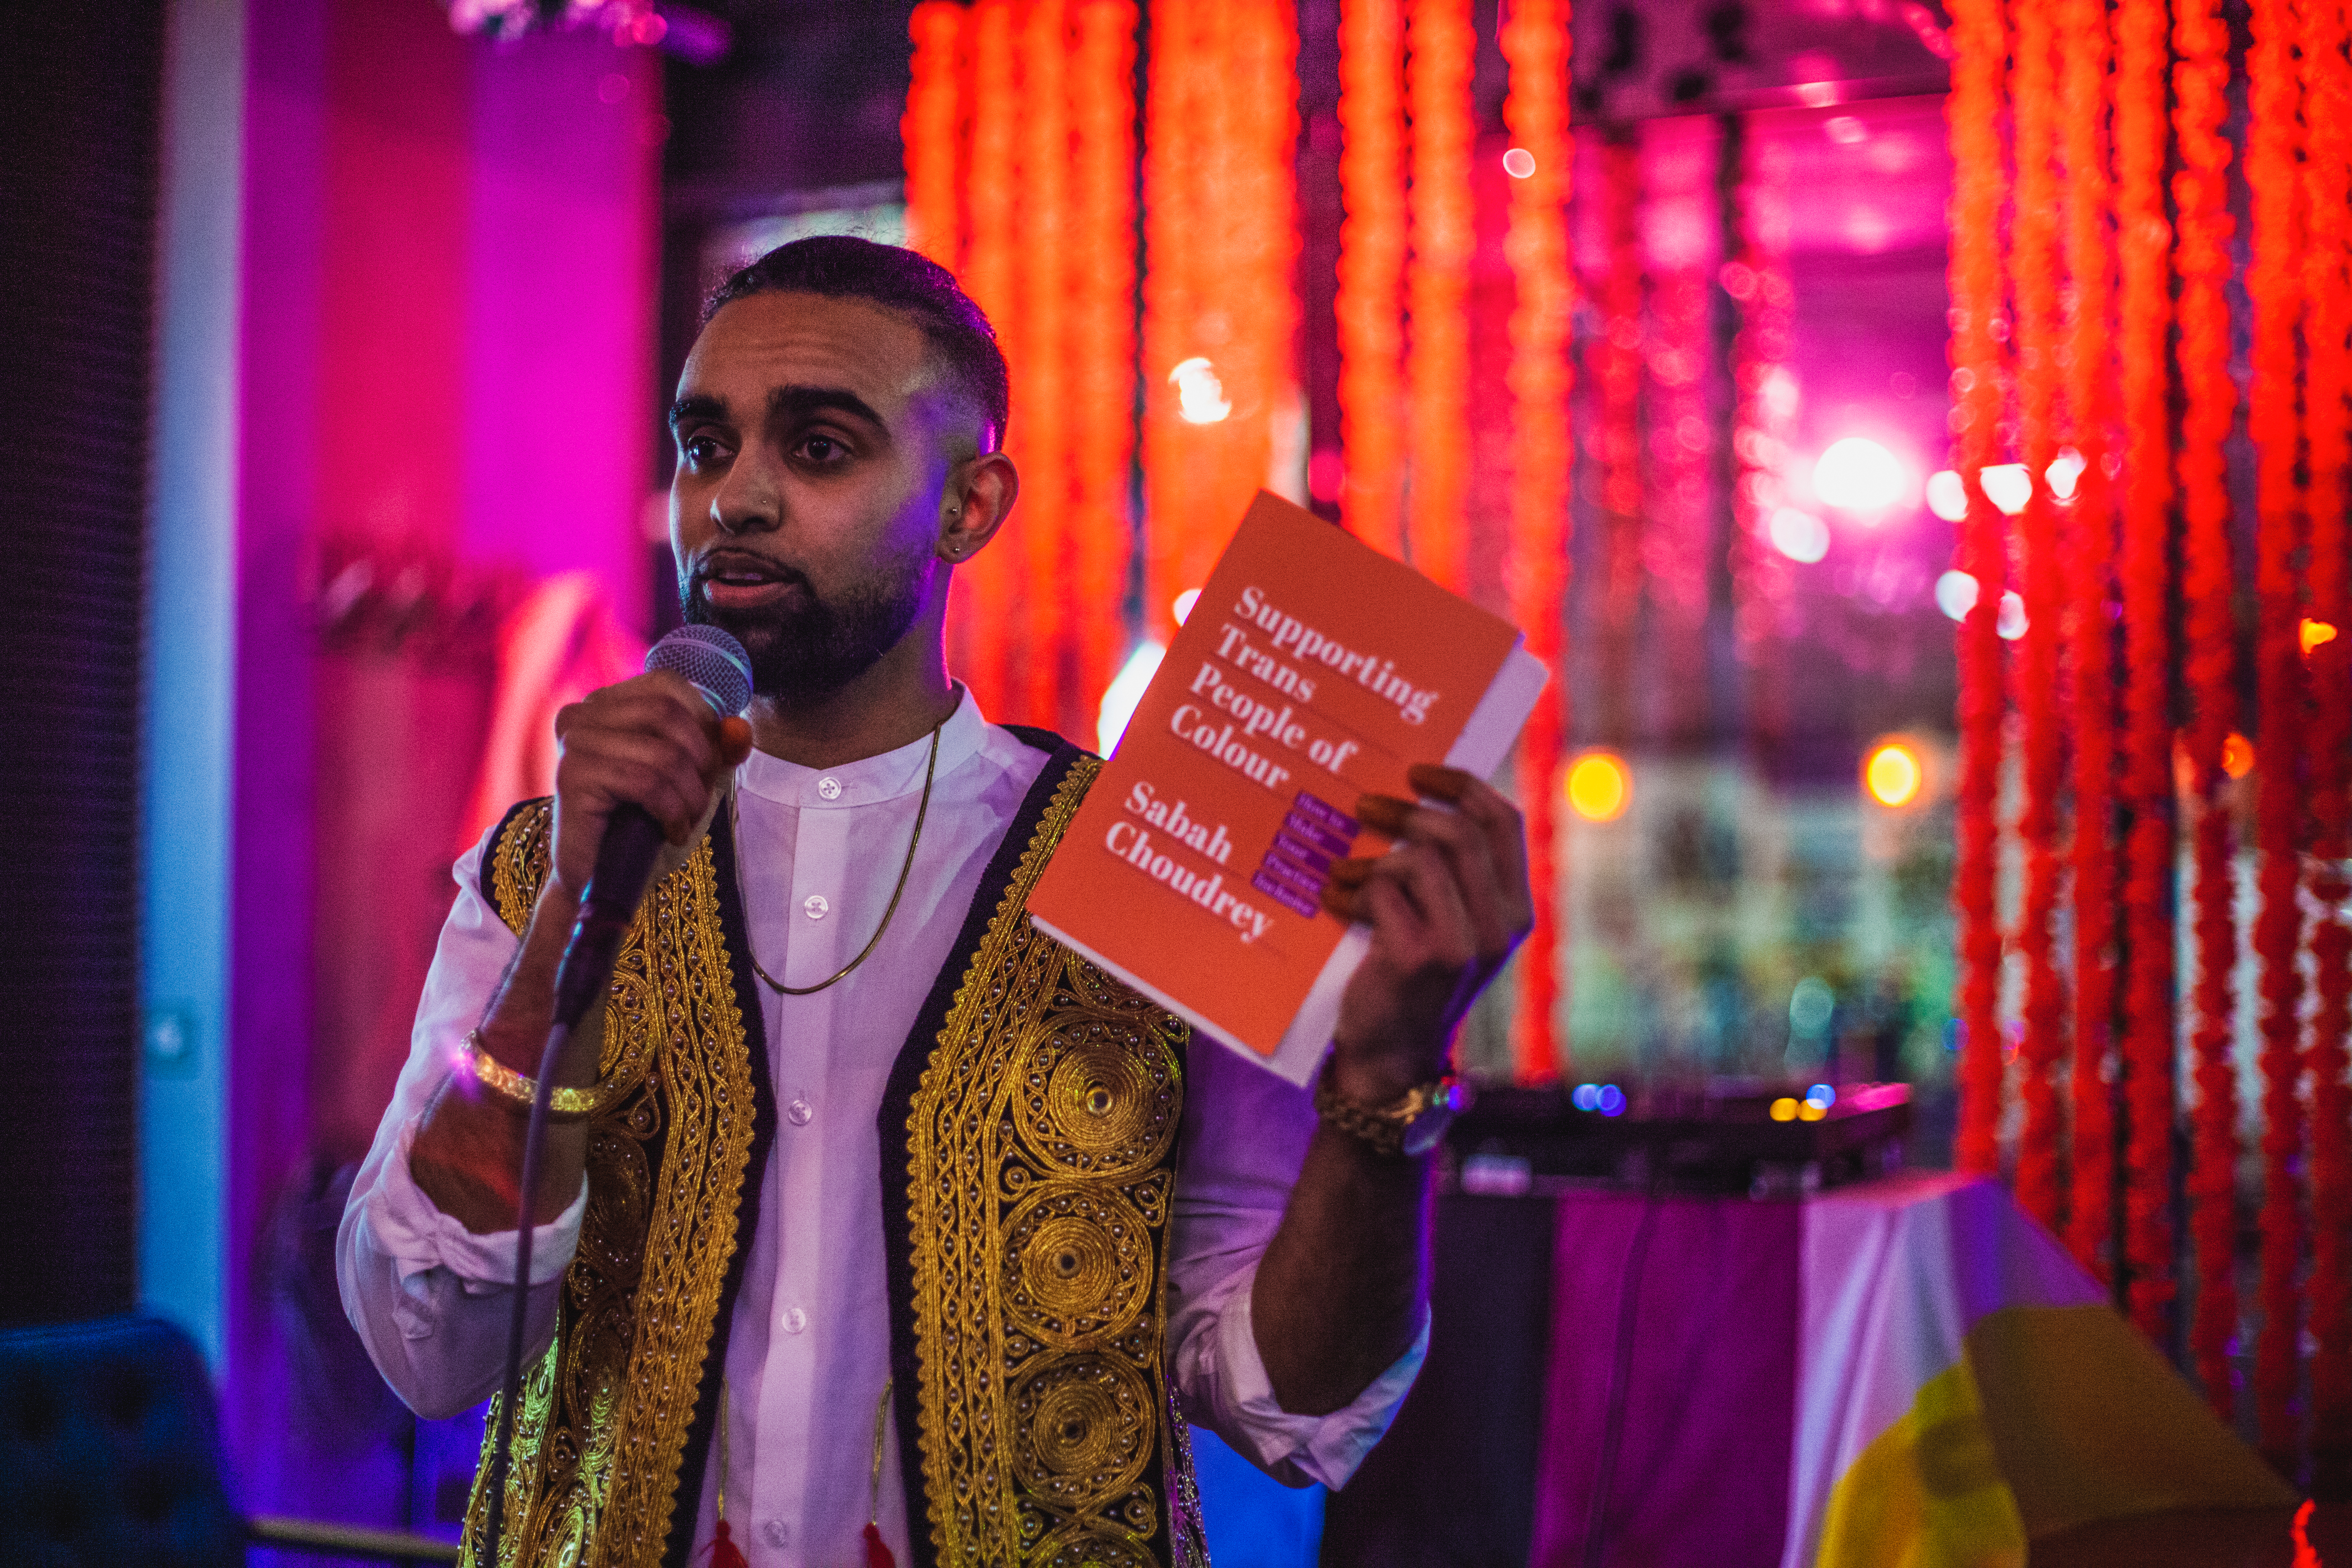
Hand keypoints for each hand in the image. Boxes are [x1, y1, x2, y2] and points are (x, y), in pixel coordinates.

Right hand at [548, 671, 754, 902]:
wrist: (604, 879)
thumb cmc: (644, 825)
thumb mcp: (691, 779)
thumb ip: (718, 749)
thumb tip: (739, 729)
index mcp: (604, 704)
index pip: (667, 685)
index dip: (703, 722)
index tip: (707, 765)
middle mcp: (581, 716)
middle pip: (667, 712)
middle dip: (700, 759)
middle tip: (699, 799)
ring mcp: (573, 745)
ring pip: (662, 752)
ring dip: (690, 795)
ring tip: (685, 821)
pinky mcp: (572, 778)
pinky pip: (646, 783)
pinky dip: (672, 812)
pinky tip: (671, 832)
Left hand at [1319, 764, 1531, 1104]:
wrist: (1390, 1058)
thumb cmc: (1409, 981)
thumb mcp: (1447, 924)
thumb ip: (1449, 875)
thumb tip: (1411, 799)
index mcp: (1514, 908)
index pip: (1504, 822)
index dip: (1462, 785)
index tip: (1419, 771)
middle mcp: (1500, 926)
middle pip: (1460, 832)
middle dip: (1407, 809)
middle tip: (1364, 806)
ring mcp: (1463, 944)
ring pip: (1420, 860)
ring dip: (1371, 858)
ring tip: (1342, 869)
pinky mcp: (1420, 958)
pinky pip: (1383, 894)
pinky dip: (1350, 891)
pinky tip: (1333, 901)